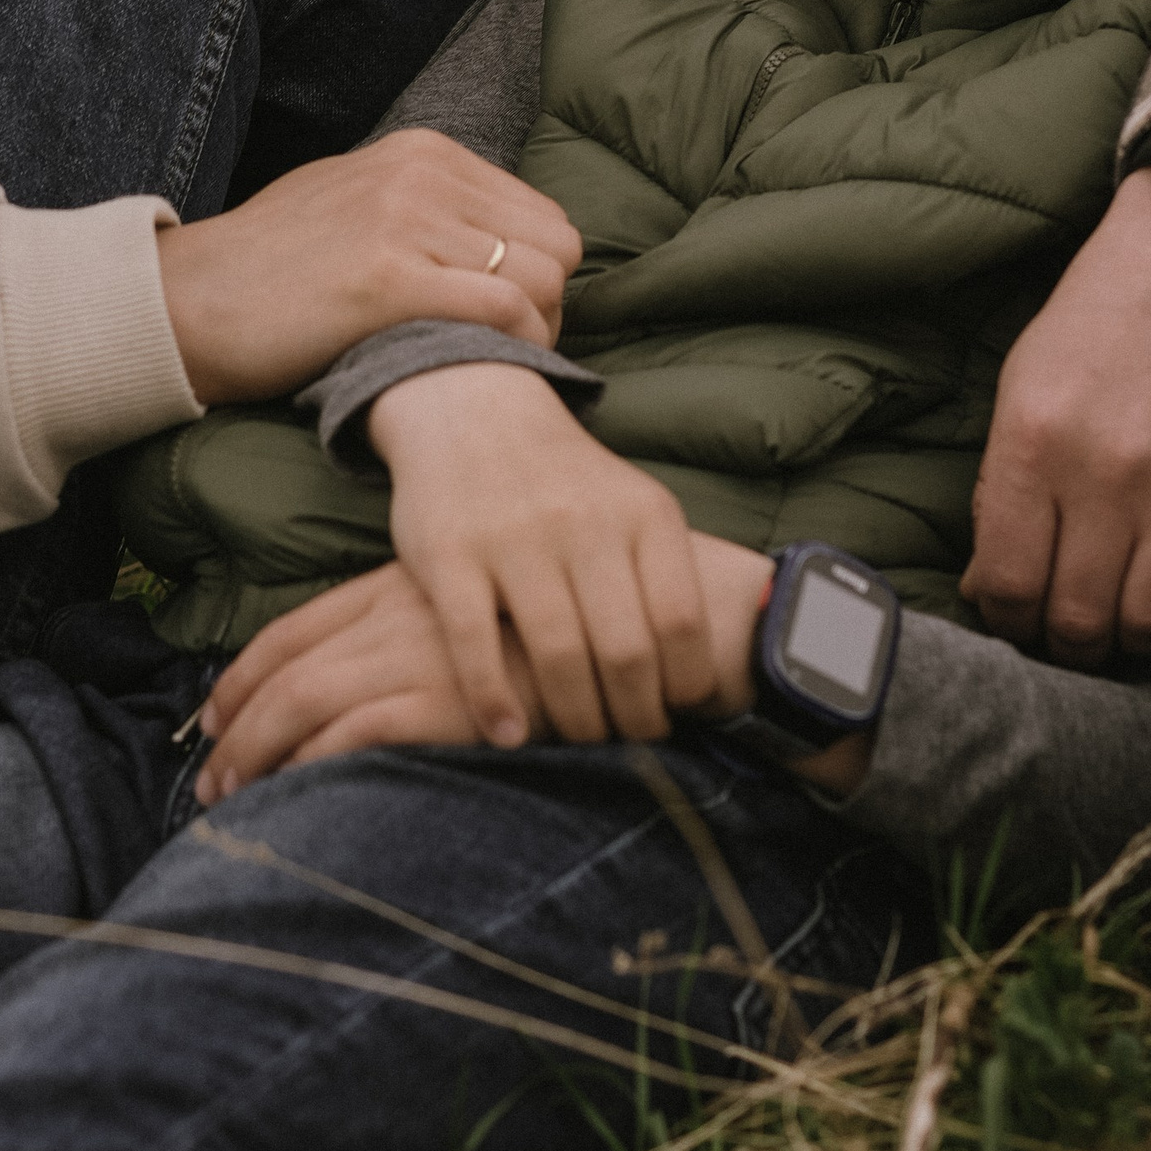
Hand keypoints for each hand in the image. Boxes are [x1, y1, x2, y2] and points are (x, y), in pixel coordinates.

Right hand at [155, 131, 579, 403]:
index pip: (542, 215)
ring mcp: (405, 220)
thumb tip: (497, 242)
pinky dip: (515, 348)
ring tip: (495, 364)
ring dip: (534, 334)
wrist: (189, 303)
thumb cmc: (271, 267)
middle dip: (547, 306)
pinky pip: (503, 310)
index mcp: (423, 152)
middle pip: (555, 247)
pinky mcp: (389, 278)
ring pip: (539, 279)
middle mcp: (421, 173)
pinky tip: (484, 370)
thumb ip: (426, 206)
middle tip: (510, 352)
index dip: (539, 277)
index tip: (511, 322)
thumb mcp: (356, 200)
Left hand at [196, 561, 527, 799]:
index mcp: (395, 586)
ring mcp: (417, 653)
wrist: (630, 621)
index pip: (291, 629)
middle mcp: (394, 614)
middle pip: (284, 669)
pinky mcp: (443, 698)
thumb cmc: (552, 628)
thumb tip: (360, 687)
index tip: (212, 717)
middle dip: (235, 728)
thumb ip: (415, 634)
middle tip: (210, 780)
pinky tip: (296, 794)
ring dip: (257, 753)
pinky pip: (353, 733)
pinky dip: (312, 764)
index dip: (240, 676)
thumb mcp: (472, 611)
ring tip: (234, 798)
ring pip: (303, 701)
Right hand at [370, 363, 717, 745]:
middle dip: (633, 717)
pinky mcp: (449, 555)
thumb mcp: (631, 505)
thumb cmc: (565, 481)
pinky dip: (494, 701)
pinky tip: (506, 734)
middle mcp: (584, 522)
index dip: (685, 684)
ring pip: (558, 656)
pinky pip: (477, 645)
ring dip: (574, 720)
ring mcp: (514, 538)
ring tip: (578, 739)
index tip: (677, 712)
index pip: (683, 621)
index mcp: (643, 513)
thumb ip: (663, 576)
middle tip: (628, 740)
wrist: (474, 409)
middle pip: (625, 652)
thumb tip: (700, 681)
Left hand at [964, 168, 1150, 665]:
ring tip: (1129, 620)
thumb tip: (994, 583)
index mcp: (1034, 440)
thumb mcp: (1026, 378)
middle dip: (1070, 643)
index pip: (1008, 586)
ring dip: (1135, 642)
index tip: (1018, 613)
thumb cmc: (1109, 311)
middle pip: (1080, 622)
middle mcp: (1106, 472)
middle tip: (1074, 629)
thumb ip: (1007, 482)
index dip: (1008, 619)